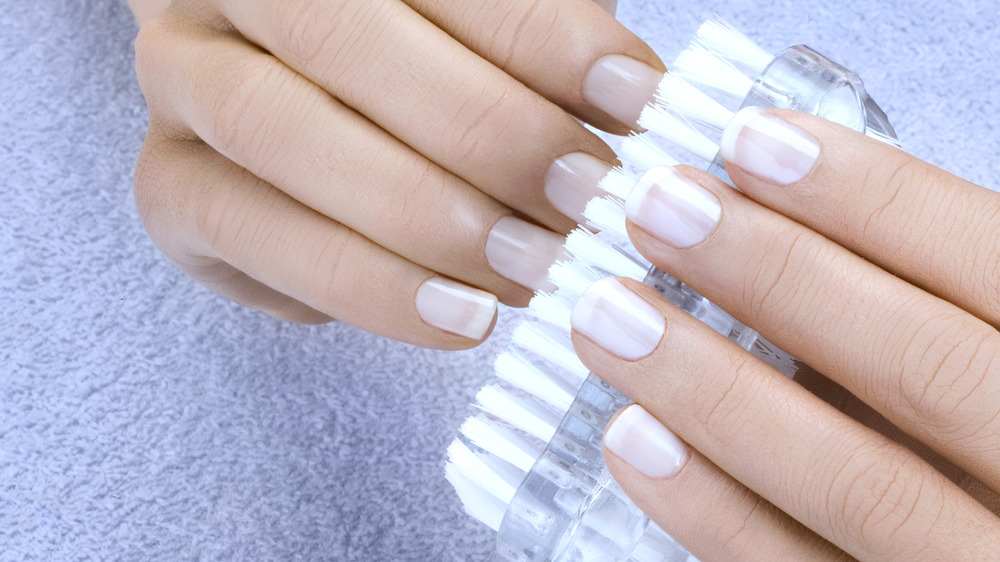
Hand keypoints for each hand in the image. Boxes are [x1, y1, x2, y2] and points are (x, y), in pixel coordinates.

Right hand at [128, 0, 663, 347]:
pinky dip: (361, 282)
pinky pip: (242, 232)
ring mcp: (180, 84)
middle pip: (336, 34)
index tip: (632, 100)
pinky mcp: (169, 188)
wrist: (318, 112)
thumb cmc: (429, 64)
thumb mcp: (487, 34)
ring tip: (527, 268)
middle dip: (479, 127)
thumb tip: (634, 96)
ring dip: (416, 212)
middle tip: (580, 198)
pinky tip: (460, 315)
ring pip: (272, 131)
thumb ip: (542, 41)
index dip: (536, 35)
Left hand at [570, 108, 999, 558]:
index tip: (754, 142)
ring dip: (716, 390)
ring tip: (611, 317)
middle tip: (661, 208)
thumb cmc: (983, 430)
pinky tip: (632, 438)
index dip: (874, 199)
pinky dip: (712, 512)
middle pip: (923, 365)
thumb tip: (783, 225)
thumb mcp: (992, 350)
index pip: (989, 266)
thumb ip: (934, 309)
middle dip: (781, 276)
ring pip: (859, 482)